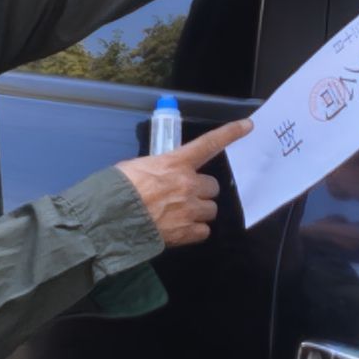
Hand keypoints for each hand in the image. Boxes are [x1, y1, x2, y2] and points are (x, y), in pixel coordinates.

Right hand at [117, 118, 252, 247]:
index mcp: (175, 163)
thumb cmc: (118, 189)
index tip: (247, 125)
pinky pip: (204, 231)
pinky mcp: (188, 232)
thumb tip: (158, 176)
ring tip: (179, 215)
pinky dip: (194, 231)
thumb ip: (157, 169)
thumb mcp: (136, 167)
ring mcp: (190, 209)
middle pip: (213, 186)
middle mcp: (188, 184)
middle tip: (184, 196)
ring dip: (199, 211)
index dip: (230, 133)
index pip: (209, 144)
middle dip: (202, 191)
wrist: (111, 219)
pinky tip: (179, 230)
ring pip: (211, 210)